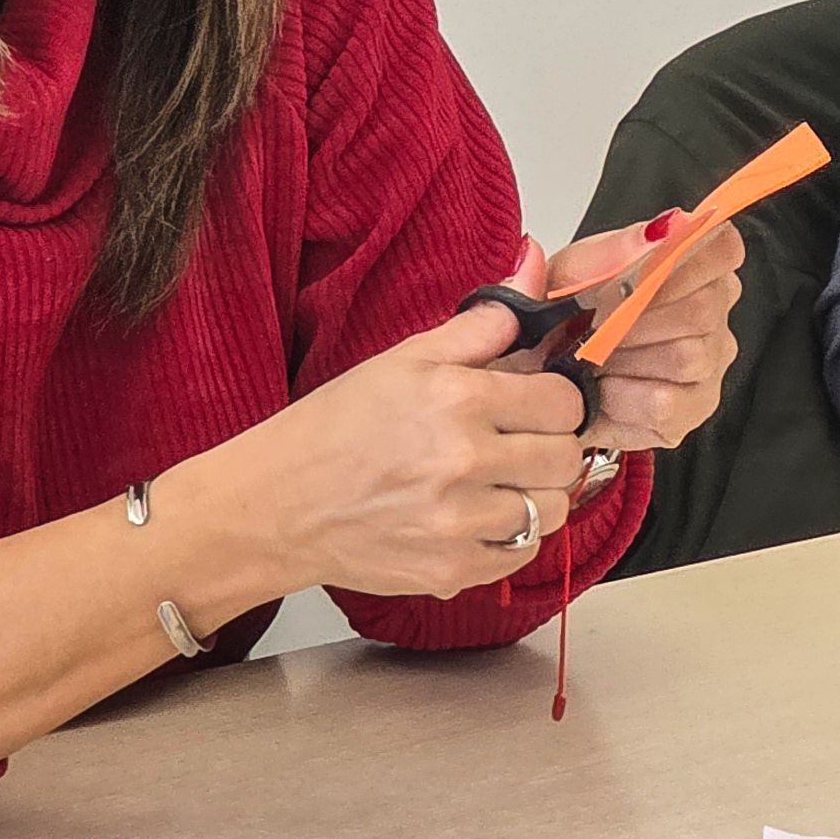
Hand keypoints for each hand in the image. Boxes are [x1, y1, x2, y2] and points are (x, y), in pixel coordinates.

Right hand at [223, 295, 594, 598]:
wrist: (274, 506)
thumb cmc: (332, 430)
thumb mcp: (403, 360)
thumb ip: (480, 324)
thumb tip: (533, 268)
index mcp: (456, 400)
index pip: (564, 401)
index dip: (553, 401)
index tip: (533, 406)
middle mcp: (462, 462)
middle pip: (565, 457)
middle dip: (547, 447)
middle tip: (513, 445)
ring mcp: (458, 522)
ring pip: (553, 510)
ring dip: (533, 496)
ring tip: (492, 483)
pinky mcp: (451, 570)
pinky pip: (522, 554)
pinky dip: (508, 539)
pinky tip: (473, 517)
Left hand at [541, 212, 744, 458]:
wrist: (532, 378)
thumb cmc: (555, 322)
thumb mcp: (562, 279)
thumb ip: (606, 254)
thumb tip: (658, 231)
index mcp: (689, 263)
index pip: (721, 247)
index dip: (682, 262)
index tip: (634, 277)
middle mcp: (712, 311)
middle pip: (703, 307)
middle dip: (634, 319)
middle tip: (590, 324)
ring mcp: (709, 363)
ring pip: (687, 356)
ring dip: (624, 359)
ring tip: (590, 359)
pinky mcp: (692, 410)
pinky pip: (667, 402)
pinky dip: (621, 397)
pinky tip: (602, 391)